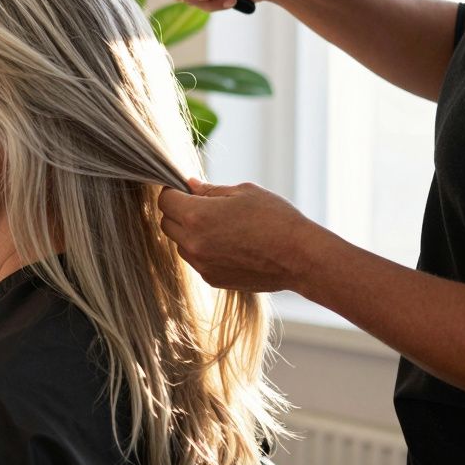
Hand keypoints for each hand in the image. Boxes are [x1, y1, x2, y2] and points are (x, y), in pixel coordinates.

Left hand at [157, 178, 319, 292]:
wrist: (300, 257)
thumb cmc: (275, 219)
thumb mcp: (243, 193)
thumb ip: (210, 190)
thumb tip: (189, 185)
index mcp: (196, 216)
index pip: (165, 200)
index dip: (172, 191)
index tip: (184, 190)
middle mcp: (192, 243)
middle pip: (167, 223)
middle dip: (178, 211)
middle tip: (202, 205)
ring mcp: (201, 264)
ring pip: (180, 243)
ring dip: (189, 232)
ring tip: (220, 226)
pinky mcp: (212, 278)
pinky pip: (197, 260)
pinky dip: (203, 250)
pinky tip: (229, 244)